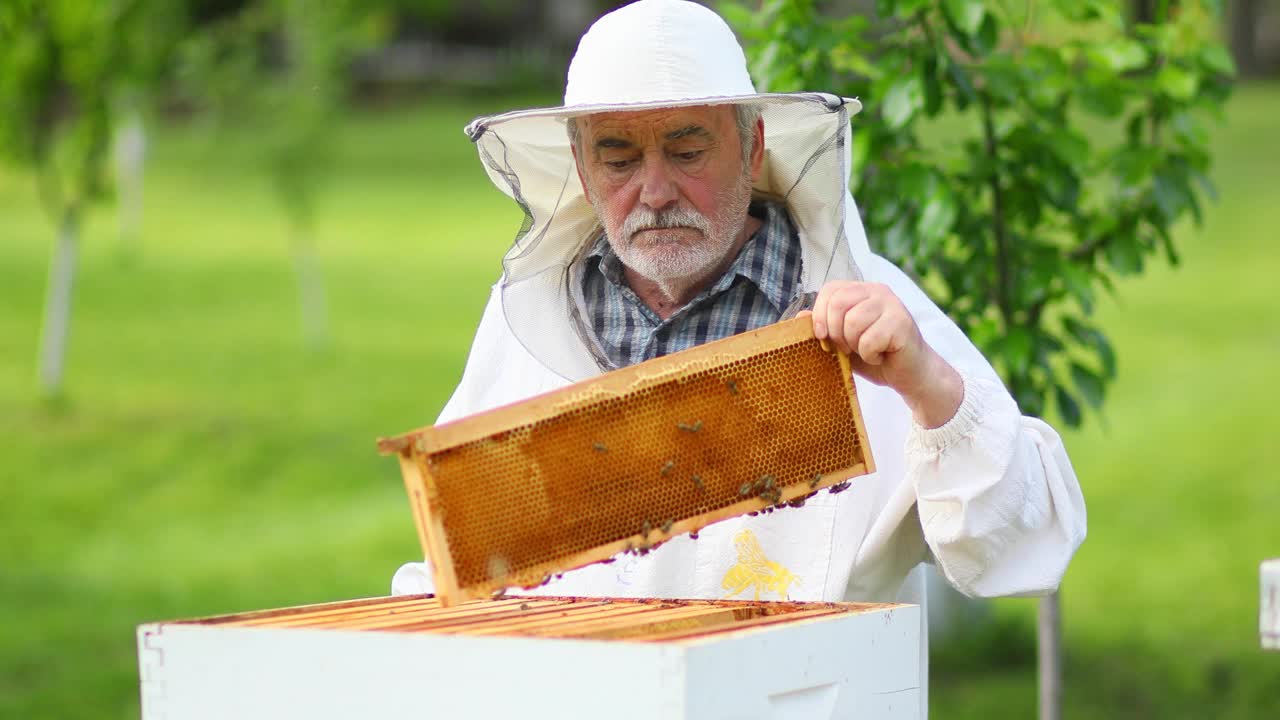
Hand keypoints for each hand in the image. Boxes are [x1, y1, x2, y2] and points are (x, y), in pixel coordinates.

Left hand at [804, 281, 962, 427]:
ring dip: (854, 345)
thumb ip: (824, 328)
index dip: (820, 314)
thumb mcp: (843, 341)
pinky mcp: (902, 323)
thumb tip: (799, 316)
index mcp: (862, 291)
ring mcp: (892, 305)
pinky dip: (870, 355)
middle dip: (835, 332)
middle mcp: (878, 291)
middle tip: (847, 348)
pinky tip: (880, 356)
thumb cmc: (875, 355)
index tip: (822, 337)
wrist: (909, 374)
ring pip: (853, 322)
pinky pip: (869, 340)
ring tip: (867, 351)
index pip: (830, 289)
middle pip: (838, 303)